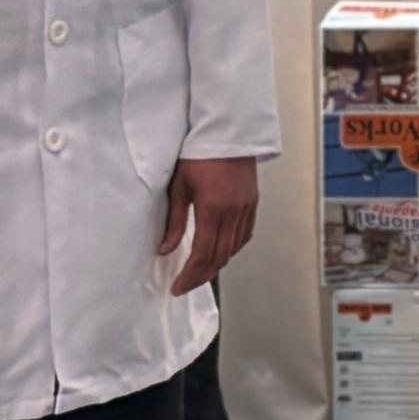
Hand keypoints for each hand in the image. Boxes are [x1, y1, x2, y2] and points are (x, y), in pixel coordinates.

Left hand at [160, 157, 258, 294]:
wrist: (228, 131)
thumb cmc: (197, 155)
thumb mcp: (179, 186)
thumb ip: (174, 221)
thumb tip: (165, 250)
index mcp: (214, 209)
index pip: (203, 253)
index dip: (190, 275)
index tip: (177, 288)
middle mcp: (234, 212)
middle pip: (220, 256)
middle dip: (201, 275)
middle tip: (184, 286)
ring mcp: (247, 208)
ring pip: (234, 248)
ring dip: (217, 264)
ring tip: (199, 273)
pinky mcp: (253, 203)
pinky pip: (245, 235)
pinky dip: (232, 249)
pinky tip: (220, 252)